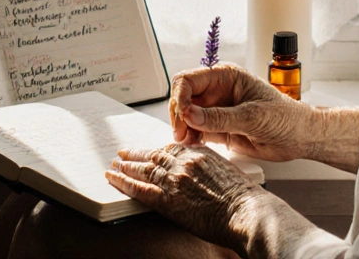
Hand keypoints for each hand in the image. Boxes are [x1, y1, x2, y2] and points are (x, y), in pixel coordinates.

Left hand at [105, 143, 263, 252]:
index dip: (156, 150)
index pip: (171, 148)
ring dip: (126, 167)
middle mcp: (184, 163)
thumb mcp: (228, 172)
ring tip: (114, 165)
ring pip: (143, 170)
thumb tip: (202, 174)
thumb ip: (210, 167)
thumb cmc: (244, 198)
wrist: (246, 211)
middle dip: (136, 155)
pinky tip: (113, 178)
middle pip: (154, 156)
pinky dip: (123, 182)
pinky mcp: (167, 199)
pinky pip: (139, 188)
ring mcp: (174, 179)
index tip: (149, 151)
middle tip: (123, 153)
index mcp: (199, 154)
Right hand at [168, 63, 314, 161]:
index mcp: (226, 76)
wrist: (300, 137)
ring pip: (185, 116)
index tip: (183, 116)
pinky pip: (195, 131)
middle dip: (178, 115)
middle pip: (182, 98)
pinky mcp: (217, 128)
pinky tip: (194, 146)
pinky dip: (190, 139)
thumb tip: (190, 115)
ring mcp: (216, 110)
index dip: (180, 97)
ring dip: (182, 129)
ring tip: (188, 144)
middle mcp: (217, 91)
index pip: (189, 80)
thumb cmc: (286, 118)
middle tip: (182, 135)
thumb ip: (220, 117)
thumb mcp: (253, 116)